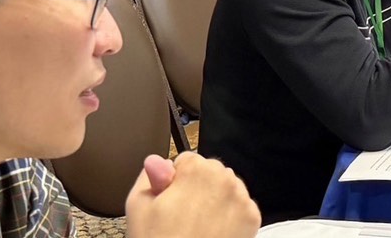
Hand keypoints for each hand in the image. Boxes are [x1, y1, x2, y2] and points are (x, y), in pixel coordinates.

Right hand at [126, 153, 258, 237]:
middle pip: (209, 172)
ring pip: (226, 188)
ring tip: (198, 227)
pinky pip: (240, 207)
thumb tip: (157, 160)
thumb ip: (149, 177)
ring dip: (215, 200)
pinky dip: (230, 216)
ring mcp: (242, 199)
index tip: (170, 200)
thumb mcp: (138, 208)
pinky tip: (213, 232)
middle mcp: (225, 178)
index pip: (186, 161)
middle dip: (197, 188)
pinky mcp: (253, 219)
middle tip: (182, 216)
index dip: (174, 182)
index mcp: (196, 170)